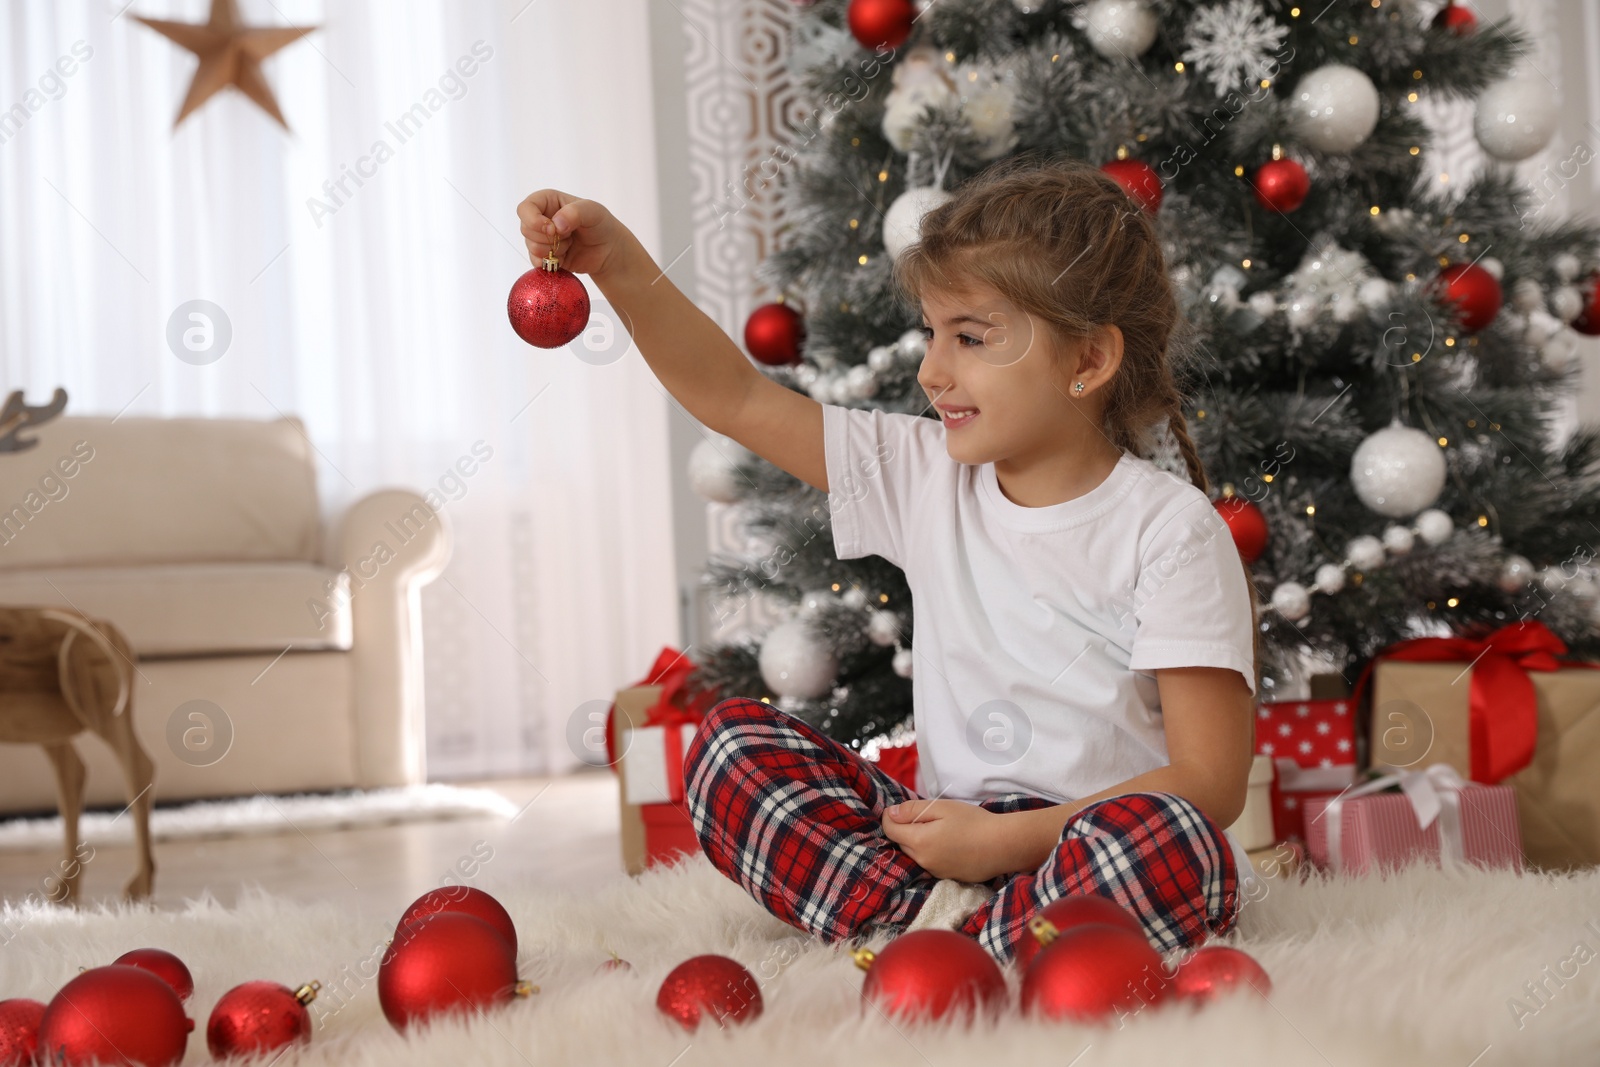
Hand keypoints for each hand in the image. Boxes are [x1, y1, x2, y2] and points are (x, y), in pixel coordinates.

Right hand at [515, 189, 630, 279]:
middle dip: (548, 237)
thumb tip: (555, 225)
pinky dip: (552, 262)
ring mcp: (541, 238)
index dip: (533, 220)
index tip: (552, 229)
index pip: (525, 208)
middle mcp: (540, 218)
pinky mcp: (545, 256)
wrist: (608, 250)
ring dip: (553, 250)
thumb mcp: (593, 211)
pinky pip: (536, 262)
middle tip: (568, 236)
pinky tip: (565, 257)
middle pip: (526, 229)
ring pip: (531, 247)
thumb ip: (574, 213)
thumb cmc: (601, 224)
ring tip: (570, 245)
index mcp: (547, 201)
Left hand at [880, 798, 1017, 883]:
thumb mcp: (942, 807)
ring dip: (919, 841)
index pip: (890, 830)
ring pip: (915, 854)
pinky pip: (930, 863)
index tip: (901, 808)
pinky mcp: (947, 877)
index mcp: (919, 842)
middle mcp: (922, 861)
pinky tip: (950, 843)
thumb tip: (890, 814)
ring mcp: (935, 872)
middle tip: (926, 816)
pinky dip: (932, 852)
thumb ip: (913, 810)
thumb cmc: (973, 822)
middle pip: (901, 843)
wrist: (1003, 846)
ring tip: (940, 829)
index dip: (891, 817)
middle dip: (905, 829)